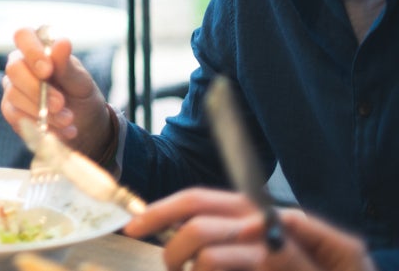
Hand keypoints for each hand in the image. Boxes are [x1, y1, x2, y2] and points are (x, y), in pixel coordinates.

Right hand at [0, 27, 110, 158]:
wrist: (84, 125)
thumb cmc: (80, 95)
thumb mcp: (80, 81)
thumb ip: (66, 64)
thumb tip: (61, 42)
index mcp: (37, 48)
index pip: (23, 35)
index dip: (32, 50)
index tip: (48, 70)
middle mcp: (20, 65)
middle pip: (14, 68)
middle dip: (37, 89)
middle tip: (60, 104)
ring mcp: (13, 87)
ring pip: (14, 94)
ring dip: (43, 110)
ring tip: (68, 120)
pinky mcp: (12, 111)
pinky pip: (17, 116)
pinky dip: (41, 125)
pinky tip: (62, 130)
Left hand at [123, 188, 375, 270]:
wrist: (330, 269)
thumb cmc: (280, 265)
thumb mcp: (246, 247)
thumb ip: (218, 233)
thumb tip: (171, 233)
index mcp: (246, 207)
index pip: (193, 199)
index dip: (157, 211)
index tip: (131, 226)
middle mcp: (255, 217)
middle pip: (193, 221)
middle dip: (170, 246)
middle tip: (172, 266)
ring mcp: (265, 241)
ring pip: (202, 248)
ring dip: (188, 266)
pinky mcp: (270, 261)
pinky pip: (213, 263)